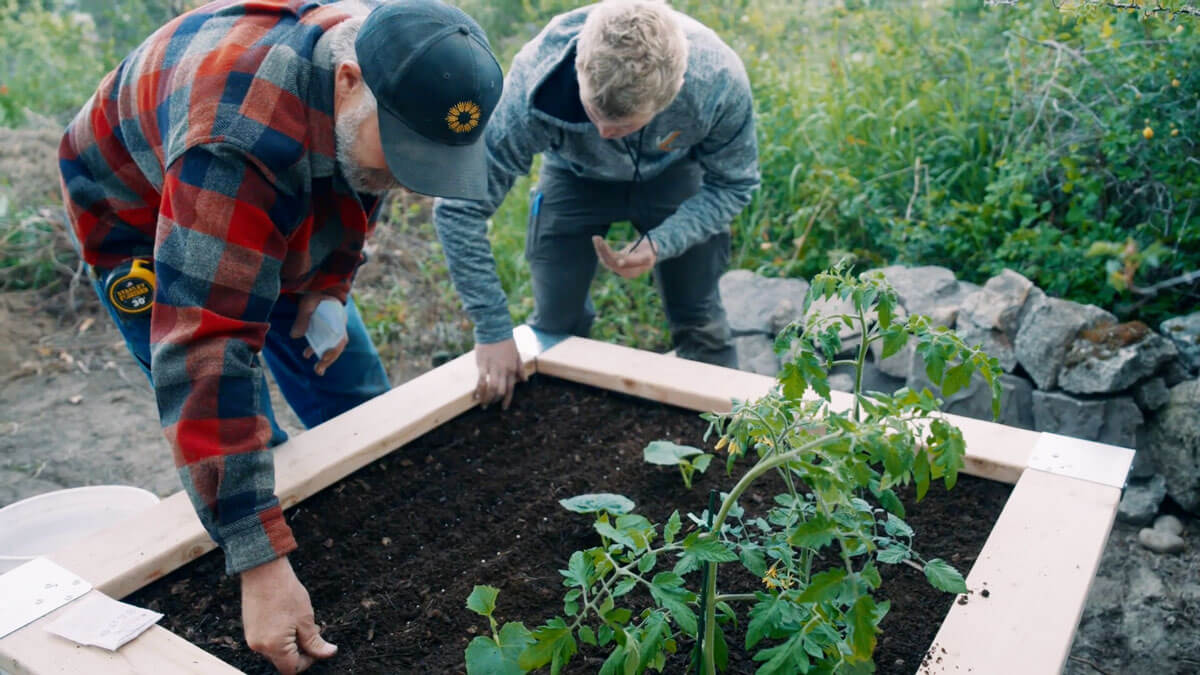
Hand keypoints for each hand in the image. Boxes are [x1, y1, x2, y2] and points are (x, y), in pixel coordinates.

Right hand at [241, 557, 335, 673]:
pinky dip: (279, 635)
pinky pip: (267, 640)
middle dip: (300, 650)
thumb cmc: (286, 593)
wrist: (263, 570)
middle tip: (312, 630)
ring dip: (290, 642)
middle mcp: (259, 646)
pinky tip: (287, 618)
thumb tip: (329, 653)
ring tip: (300, 621)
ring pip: (275, 650)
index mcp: (274, 647)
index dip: (308, 661)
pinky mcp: (249, 628)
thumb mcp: (306, 619)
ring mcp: (251, 637)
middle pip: (283, 660)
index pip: (292, 669)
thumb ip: (315, 642)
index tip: (317, 646)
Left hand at [289, 292, 347, 375]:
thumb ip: (302, 318)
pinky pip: (325, 342)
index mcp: (339, 318)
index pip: (341, 338)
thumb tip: (295, 336)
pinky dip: (317, 349)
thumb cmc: (313, 293)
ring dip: (325, 358)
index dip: (334, 350)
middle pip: (338, 345)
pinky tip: (306, 354)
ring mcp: (334, 327)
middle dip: (329, 359)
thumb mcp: (307, 303)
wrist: (317, 286)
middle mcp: (339, 324)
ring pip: (332, 346)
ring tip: (318, 370)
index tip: (323, 358)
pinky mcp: (326, 328)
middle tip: (318, 371)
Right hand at [474, 338, 525, 409]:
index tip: (503, 408)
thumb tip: (525, 380)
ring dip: (487, 398)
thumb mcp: (517, 355)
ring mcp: (493, 368)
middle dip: (495, 401)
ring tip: (483, 404)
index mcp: (512, 369)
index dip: (507, 400)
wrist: (495, 330)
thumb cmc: (506, 342)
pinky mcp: (483, 364)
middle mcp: (504, 370)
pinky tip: (475, 396)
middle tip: (490, 405)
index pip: (511, 388)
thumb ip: (520, 368)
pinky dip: (479, 390)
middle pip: (500, 391)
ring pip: (492, 388)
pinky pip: (481, 380)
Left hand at [592, 235, 656, 278]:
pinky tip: (597, 241)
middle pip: (609, 261)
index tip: (602, 245)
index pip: (616, 263)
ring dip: (600, 248)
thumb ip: (636, 260)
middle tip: (597, 237)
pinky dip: (601, 249)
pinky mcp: (617, 261)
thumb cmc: (651, 252)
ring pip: (606, 259)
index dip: (608, 255)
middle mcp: (623, 272)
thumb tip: (619, 263)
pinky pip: (606, 256)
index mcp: (630, 273)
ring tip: (595, 237)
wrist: (652, 251)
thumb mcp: (646, 256)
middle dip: (602, 249)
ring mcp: (620, 267)